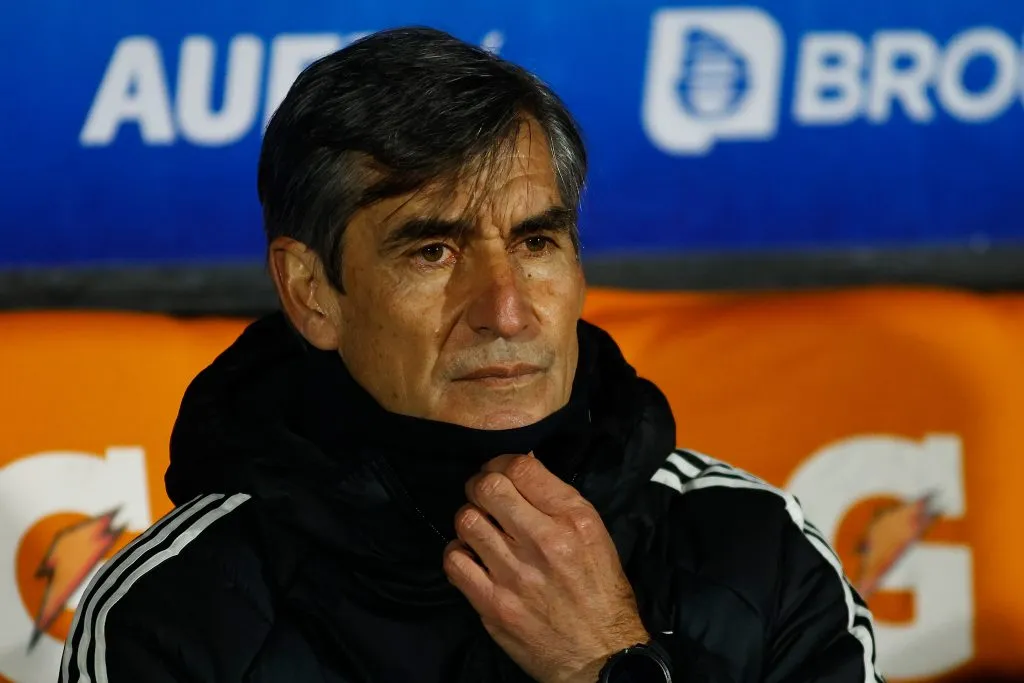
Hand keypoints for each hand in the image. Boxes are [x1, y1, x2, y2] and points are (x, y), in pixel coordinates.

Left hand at [442, 454, 648, 682]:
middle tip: (482, 496)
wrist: (600, 655)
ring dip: (469, 519)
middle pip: (488, 488)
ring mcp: (515, 574)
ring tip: (480, 529)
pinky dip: (458, 553)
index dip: (501, 463)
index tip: (499, 473)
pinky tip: (472, 557)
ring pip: (466, 520)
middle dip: (479, 485)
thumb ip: (557, 502)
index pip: (521, 468)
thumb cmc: (600, 592)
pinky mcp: (493, 604)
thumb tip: (522, 469)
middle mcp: (544, 542)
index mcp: (574, 519)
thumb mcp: (594, 534)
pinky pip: (454, 561)